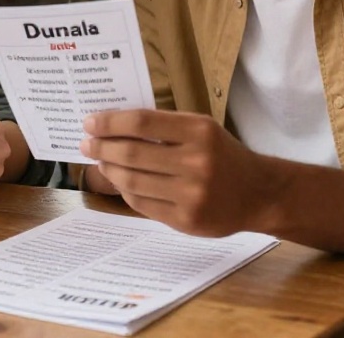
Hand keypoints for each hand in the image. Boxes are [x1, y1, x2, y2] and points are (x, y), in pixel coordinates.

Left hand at [81, 109, 266, 236]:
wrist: (257, 193)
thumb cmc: (222, 154)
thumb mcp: (201, 129)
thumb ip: (163, 127)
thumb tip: (113, 126)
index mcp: (198, 131)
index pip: (142, 123)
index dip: (110, 123)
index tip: (90, 122)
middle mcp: (196, 163)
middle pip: (132, 154)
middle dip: (102, 147)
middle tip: (86, 143)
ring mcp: (191, 195)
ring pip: (133, 181)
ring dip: (109, 169)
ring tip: (99, 161)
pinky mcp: (186, 221)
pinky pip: (142, 204)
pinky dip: (125, 190)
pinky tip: (118, 180)